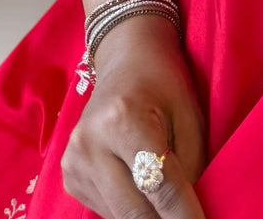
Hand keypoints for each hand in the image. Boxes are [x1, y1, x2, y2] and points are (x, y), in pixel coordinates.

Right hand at [61, 17, 207, 217]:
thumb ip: (191, 166)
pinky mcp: (70, 178)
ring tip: (170, 207)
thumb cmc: (165, 82)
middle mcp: (90, 143)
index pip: (159, 185)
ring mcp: (74, 163)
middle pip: (133, 210)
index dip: (184, 216)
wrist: (126, 59)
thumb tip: (190, 215)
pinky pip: (106, 210)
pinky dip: (130, 211)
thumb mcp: (189, 115)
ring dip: (148, 218)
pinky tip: (144, 194)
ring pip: (119, 216)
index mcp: (122, 118)